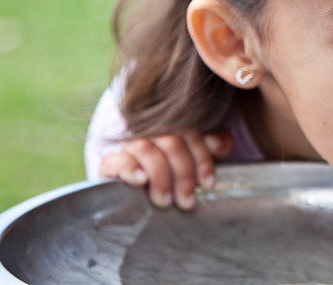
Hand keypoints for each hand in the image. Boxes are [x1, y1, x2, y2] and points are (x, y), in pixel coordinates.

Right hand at [98, 130, 233, 210]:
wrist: (134, 198)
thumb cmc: (174, 180)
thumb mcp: (196, 164)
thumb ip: (213, 149)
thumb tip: (223, 144)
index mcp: (174, 130)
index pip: (191, 134)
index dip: (202, 159)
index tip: (209, 184)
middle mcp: (152, 134)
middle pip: (171, 142)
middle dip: (183, 175)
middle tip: (187, 202)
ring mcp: (129, 147)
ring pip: (145, 148)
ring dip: (160, 176)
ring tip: (165, 201)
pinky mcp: (109, 165)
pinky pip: (114, 160)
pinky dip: (129, 169)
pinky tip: (141, 181)